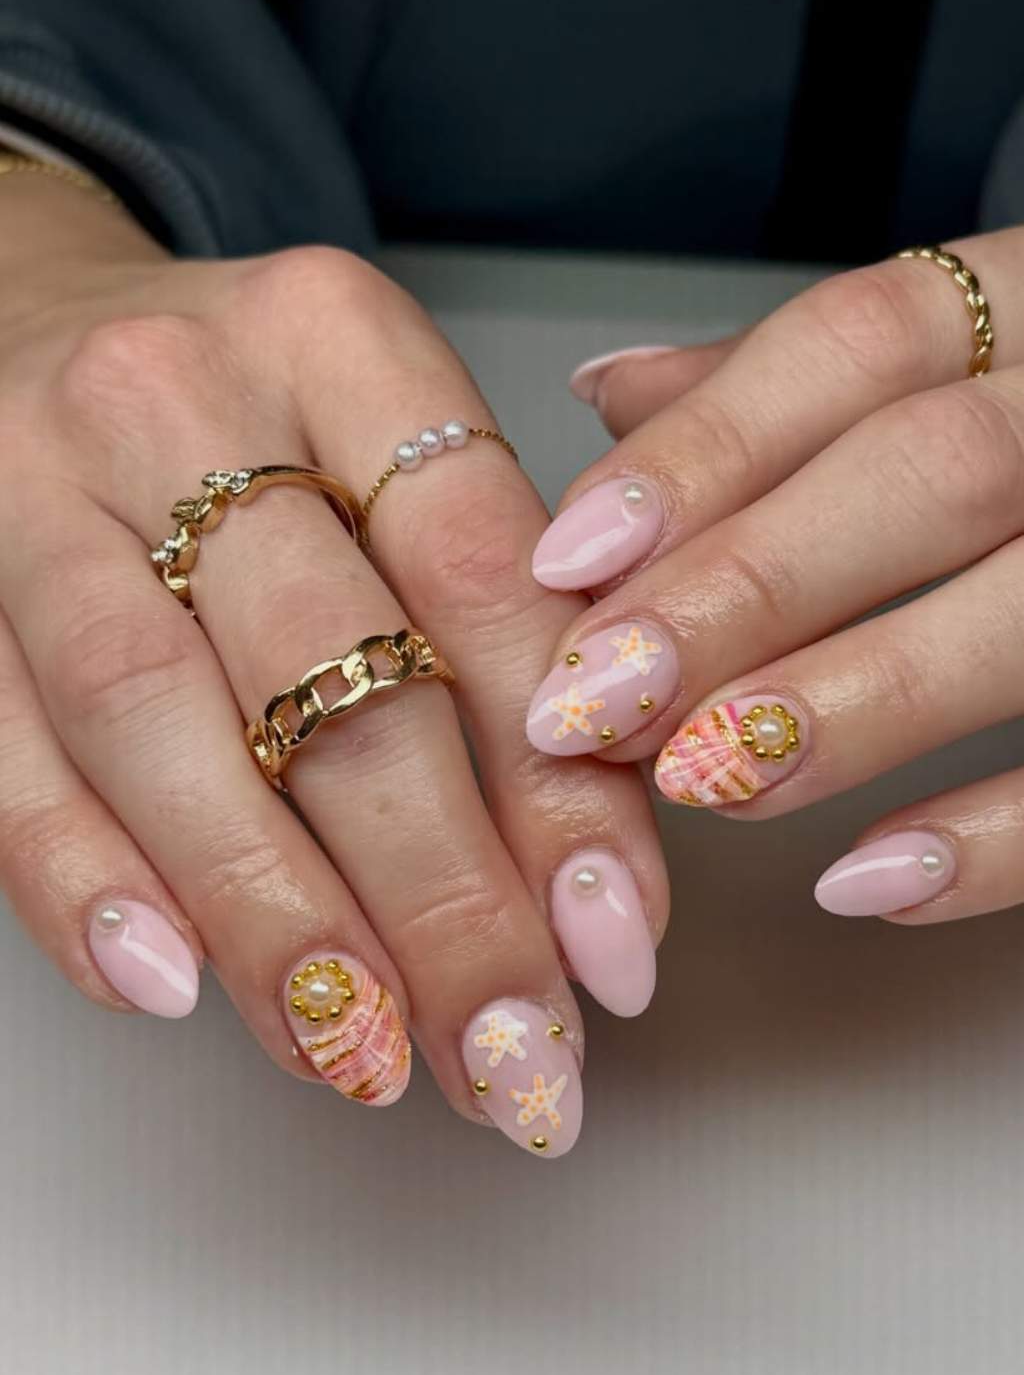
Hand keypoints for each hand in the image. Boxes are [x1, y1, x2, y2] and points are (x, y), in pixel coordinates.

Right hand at [0, 179, 664, 1156]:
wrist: (31, 317)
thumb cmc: (256, 420)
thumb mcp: (399, 458)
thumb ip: (502, 628)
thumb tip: (596, 884)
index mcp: (338, 341)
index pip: (474, 564)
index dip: (554, 770)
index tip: (613, 939)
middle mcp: (179, 400)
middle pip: (327, 662)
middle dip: (437, 889)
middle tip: (512, 1051)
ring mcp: (34, 491)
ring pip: (153, 718)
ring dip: (273, 912)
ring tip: (369, 1057)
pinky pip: (3, 756)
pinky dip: (88, 883)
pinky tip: (173, 990)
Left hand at [526, 205, 1023, 922]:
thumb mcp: (980, 375)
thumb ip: (803, 394)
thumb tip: (612, 396)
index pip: (869, 335)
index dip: (710, 452)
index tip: (572, 564)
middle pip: (952, 467)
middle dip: (756, 587)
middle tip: (604, 697)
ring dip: (868, 697)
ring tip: (709, 774)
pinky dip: (1022, 830)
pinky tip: (874, 877)